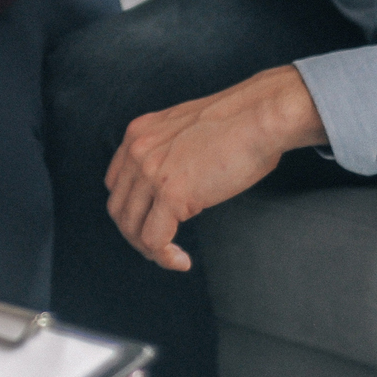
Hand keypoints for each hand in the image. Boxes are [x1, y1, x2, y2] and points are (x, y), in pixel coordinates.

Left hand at [105, 65, 327, 271]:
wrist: (261, 115)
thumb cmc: (240, 124)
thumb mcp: (187, 131)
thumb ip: (171, 153)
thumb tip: (179, 184)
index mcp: (138, 134)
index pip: (116, 183)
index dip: (132, 209)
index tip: (153, 221)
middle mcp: (137, 151)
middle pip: (119, 208)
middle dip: (137, 233)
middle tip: (161, 246)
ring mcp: (150, 173)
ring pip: (132, 228)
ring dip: (150, 249)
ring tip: (173, 256)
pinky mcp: (171, 194)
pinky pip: (154, 240)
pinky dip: (165, 257)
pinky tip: (182, 261)